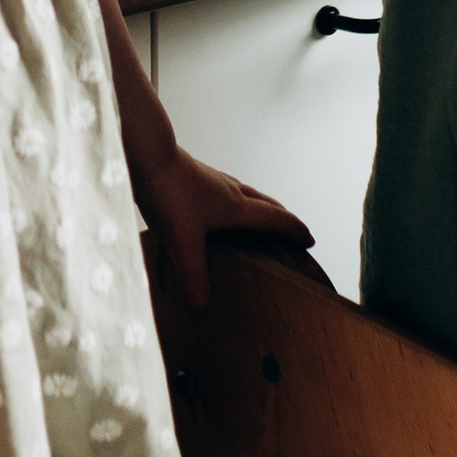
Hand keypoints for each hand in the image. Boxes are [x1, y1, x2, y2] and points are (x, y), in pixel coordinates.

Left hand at [129, 134, 313, 310]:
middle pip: (266, 203)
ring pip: (246, 194)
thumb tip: (202, 303)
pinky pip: (226, 190)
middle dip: (282, 218)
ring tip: (258, 221)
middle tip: (291, 231)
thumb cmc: (168, 193)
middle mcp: (230, 191)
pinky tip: (216, 209)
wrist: (146, 154)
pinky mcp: (195, 175)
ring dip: (259, 207)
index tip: (310, 241)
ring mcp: (212, 180)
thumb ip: (194, 273)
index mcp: (236, 207)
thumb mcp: (183, 240)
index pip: (276, 218)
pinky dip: (234, 202)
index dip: (295, 230)